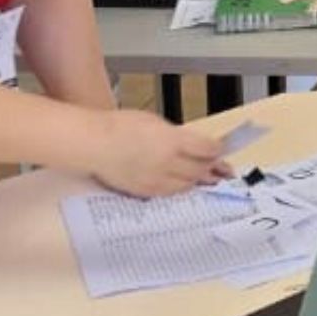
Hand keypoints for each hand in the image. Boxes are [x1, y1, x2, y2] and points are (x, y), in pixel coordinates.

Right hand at [90, 109, 229, 196]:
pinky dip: (181, 188)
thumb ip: (177, 135)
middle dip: (213, 168)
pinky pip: (171, 193)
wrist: (94, 144)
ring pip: (188, 184)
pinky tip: (185, 185)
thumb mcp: (155, 122)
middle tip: (222, 169)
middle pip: (201, 169)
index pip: (207, 149)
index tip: (220, 150)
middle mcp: (169, 162)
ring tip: (208, 178)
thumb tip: (193, 145)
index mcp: (173, 141)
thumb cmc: (119, 126)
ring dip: (199, 180)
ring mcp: (158, 179)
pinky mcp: (147, 191)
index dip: (217, 150)